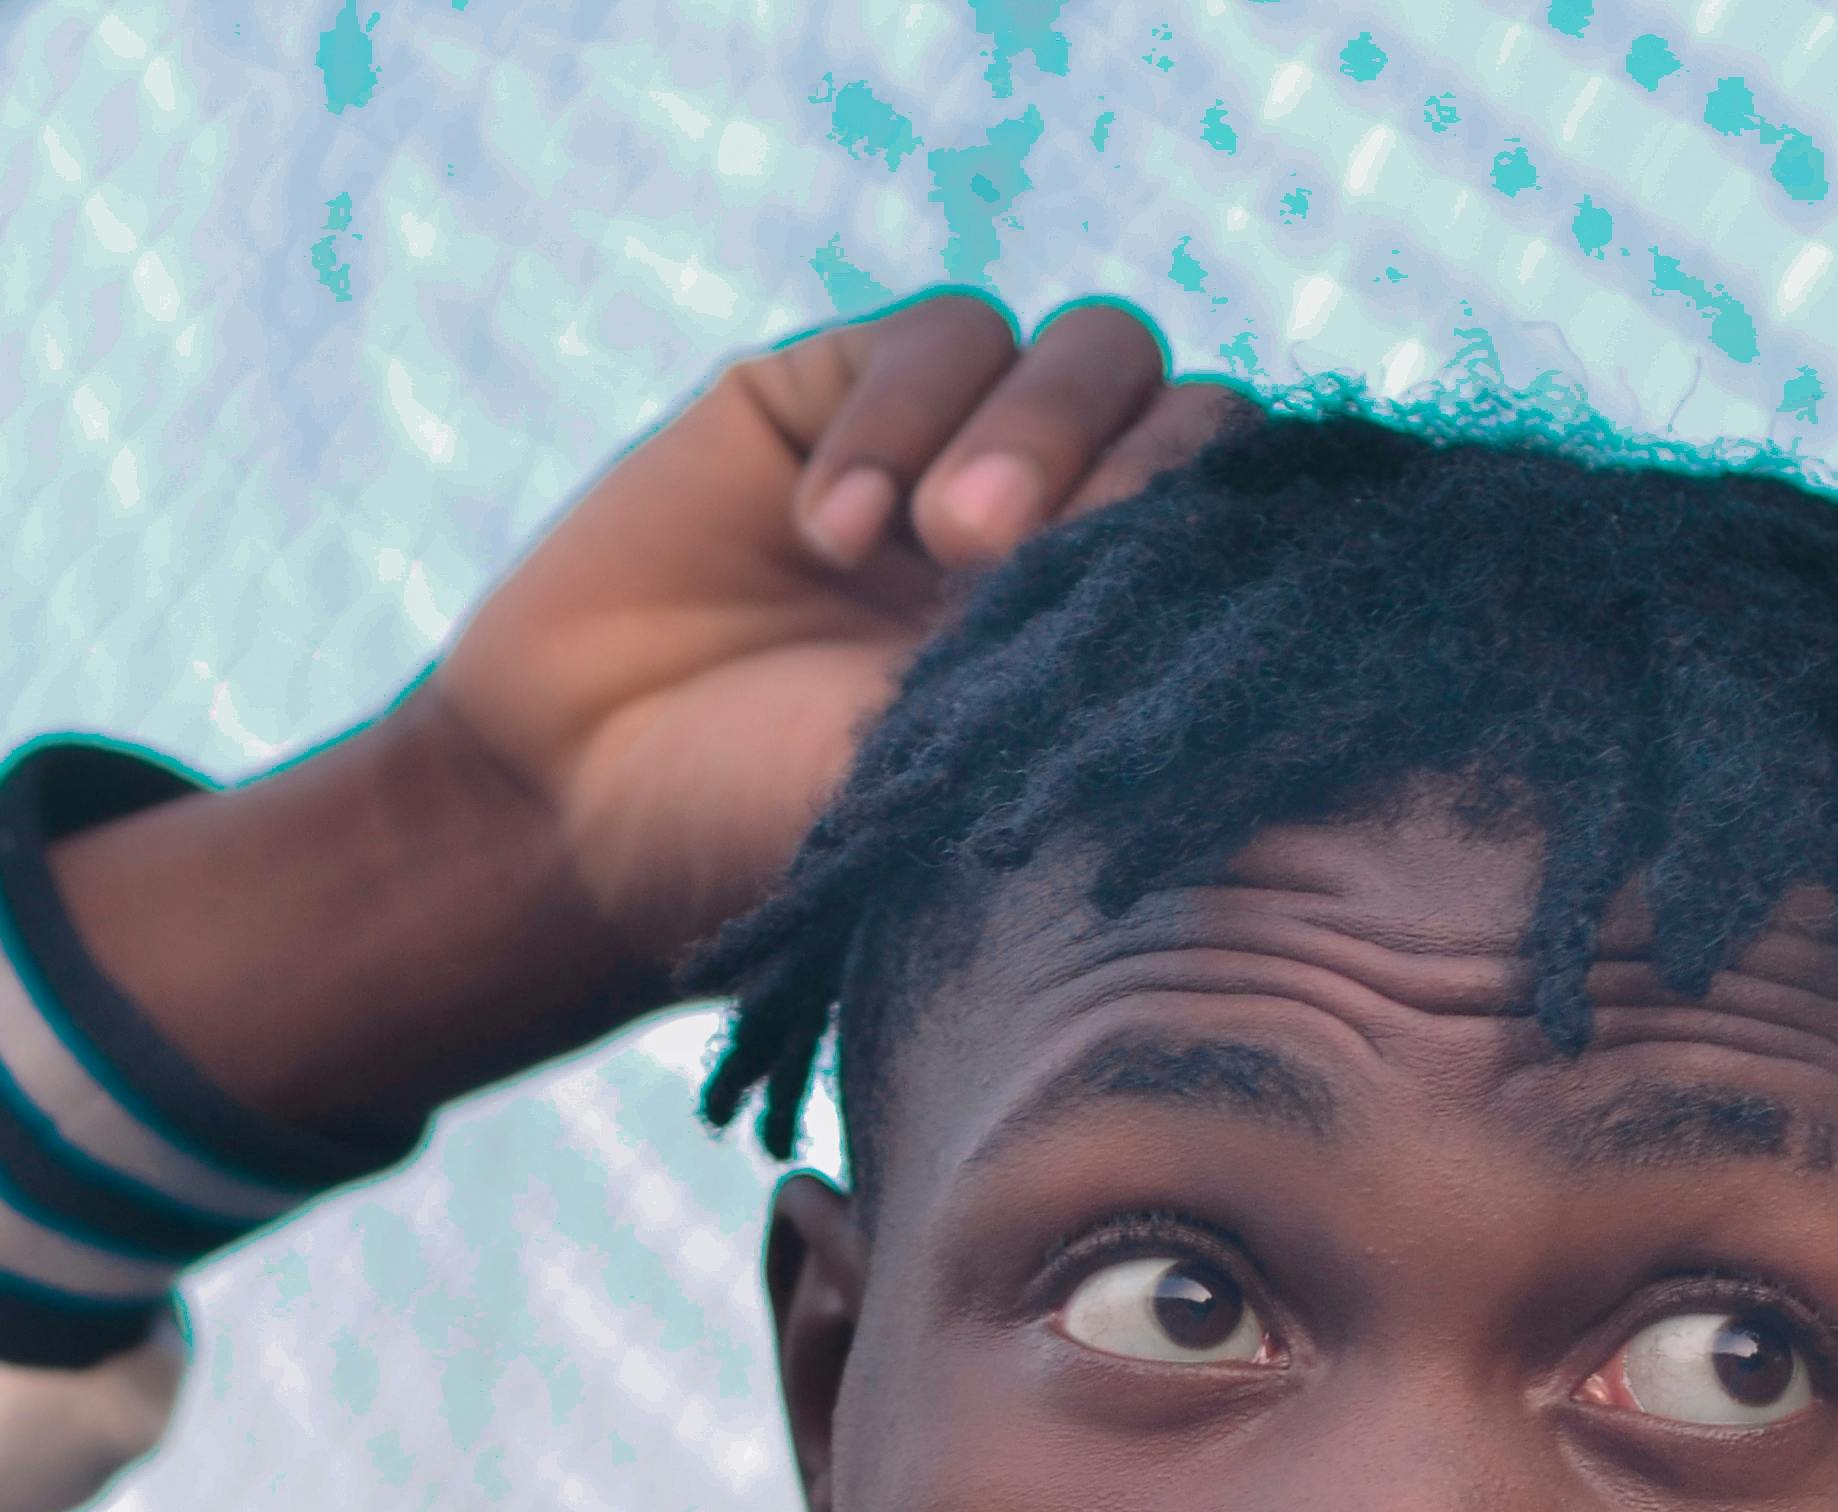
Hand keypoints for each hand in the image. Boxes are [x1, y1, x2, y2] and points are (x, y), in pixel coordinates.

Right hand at [420, 293, 1238, 969]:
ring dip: (1034, 429)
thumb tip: (1262, 621)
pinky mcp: (843, 393)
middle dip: (1132, 468)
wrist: (575, 816)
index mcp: (1120, 645)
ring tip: (941, 541)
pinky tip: (828, 534)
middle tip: (1025, 564)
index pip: (1247, 530)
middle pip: (1188, 414)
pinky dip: (896, 421)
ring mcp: (954, 454)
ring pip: (1086, 352)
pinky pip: (937, 341)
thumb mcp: (965, 795)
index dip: (1223, 534)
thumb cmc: (778, 844)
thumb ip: (1093, 690)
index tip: (1148, 617)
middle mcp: (1060, 539)